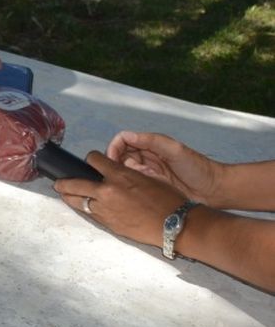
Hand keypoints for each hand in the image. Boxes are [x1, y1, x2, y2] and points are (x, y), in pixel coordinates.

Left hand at [55, 151, 187, 245]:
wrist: (176, 225)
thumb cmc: (168, 199)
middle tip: (59, 181)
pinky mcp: (109, 223)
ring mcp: (106, 209)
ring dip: (69, 197)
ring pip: (78, 201)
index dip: (92, 159)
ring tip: (63, 194)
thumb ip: (126, 174)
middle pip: (75, 183)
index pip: (93, 159)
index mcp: (119, 175)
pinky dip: (85, 209)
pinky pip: (90, 214)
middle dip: (65, 181)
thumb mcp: (147, 177)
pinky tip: (81, 207)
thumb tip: (115, 172)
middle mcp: (108, 191)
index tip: (91, 161)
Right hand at [107, 131, 225, 205]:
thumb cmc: (198, 167)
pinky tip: (140, 189)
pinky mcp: (151, 186)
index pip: (122, 140)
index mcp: (150, 144)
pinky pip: (134, 184)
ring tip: (136, 181)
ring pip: (125, 171)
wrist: (214, 190)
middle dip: (117, 163)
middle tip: (123, 173)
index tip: (111, 160)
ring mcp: (148, 172)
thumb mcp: (175, 150)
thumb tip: (127, 136)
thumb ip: (151, 141)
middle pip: (120, 156)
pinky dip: (132, 186)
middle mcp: (146, 157)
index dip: (113, 148)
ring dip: (126, 176)